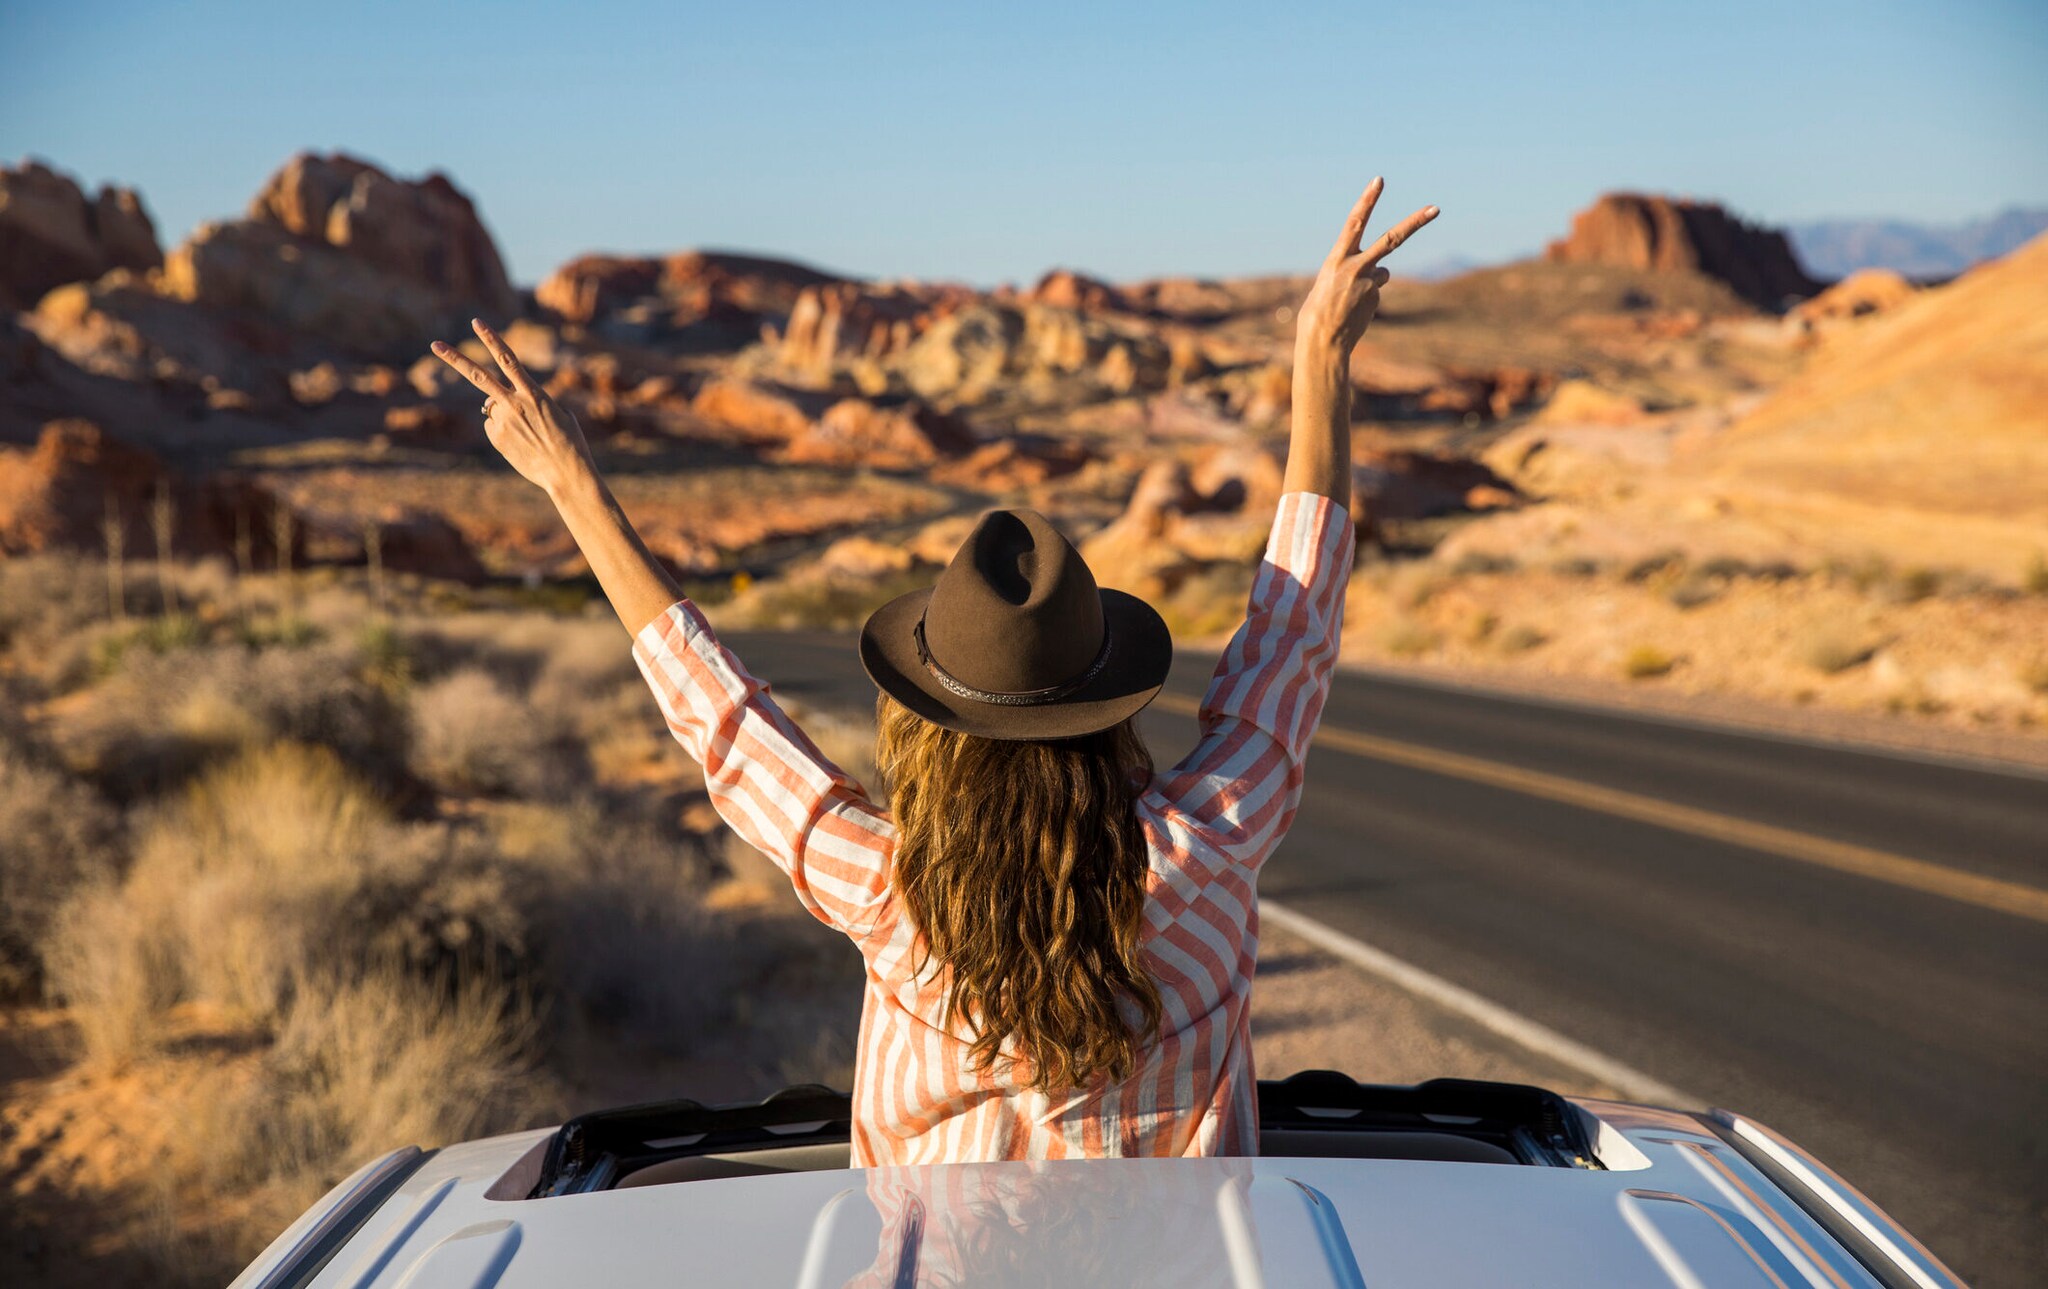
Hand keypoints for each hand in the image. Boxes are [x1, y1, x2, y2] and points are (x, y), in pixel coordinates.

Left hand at [430, 319, 592, 496]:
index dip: (492, 339)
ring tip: (527, 430)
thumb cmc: (569, 441)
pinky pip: (493, 426)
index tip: (476, 323)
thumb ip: (527, 400)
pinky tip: (520, 442)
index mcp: (534, 393)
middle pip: (479, 376)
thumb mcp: (556, 412)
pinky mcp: (496, 438)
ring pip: (491, 406)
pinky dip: (503, 431)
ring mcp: (503, 422)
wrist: (566, 472)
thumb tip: (498, 405)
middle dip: (455, 359)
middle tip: (434, 344)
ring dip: (503, 411)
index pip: (508, 360)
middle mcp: (514, 404)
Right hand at [1293, 178, 1438, 366]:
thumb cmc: (1318, 310)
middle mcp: (1355, 267)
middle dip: (1415, 222)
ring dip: (1372, 281)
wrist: (1321, 341)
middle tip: (1436, 208)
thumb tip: (1384, 273)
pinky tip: (1354, 311)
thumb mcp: (1328, 281)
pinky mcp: (1377, 299)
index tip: (1379, 180)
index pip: (1355, 222)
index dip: (1367, 200)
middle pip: (1392, 239)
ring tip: (1350, 300)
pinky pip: (1377, 291)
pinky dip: (1368, 298)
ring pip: (1383, 272)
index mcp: (1336, 258)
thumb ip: (1353, 269)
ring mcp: (1369, 284)